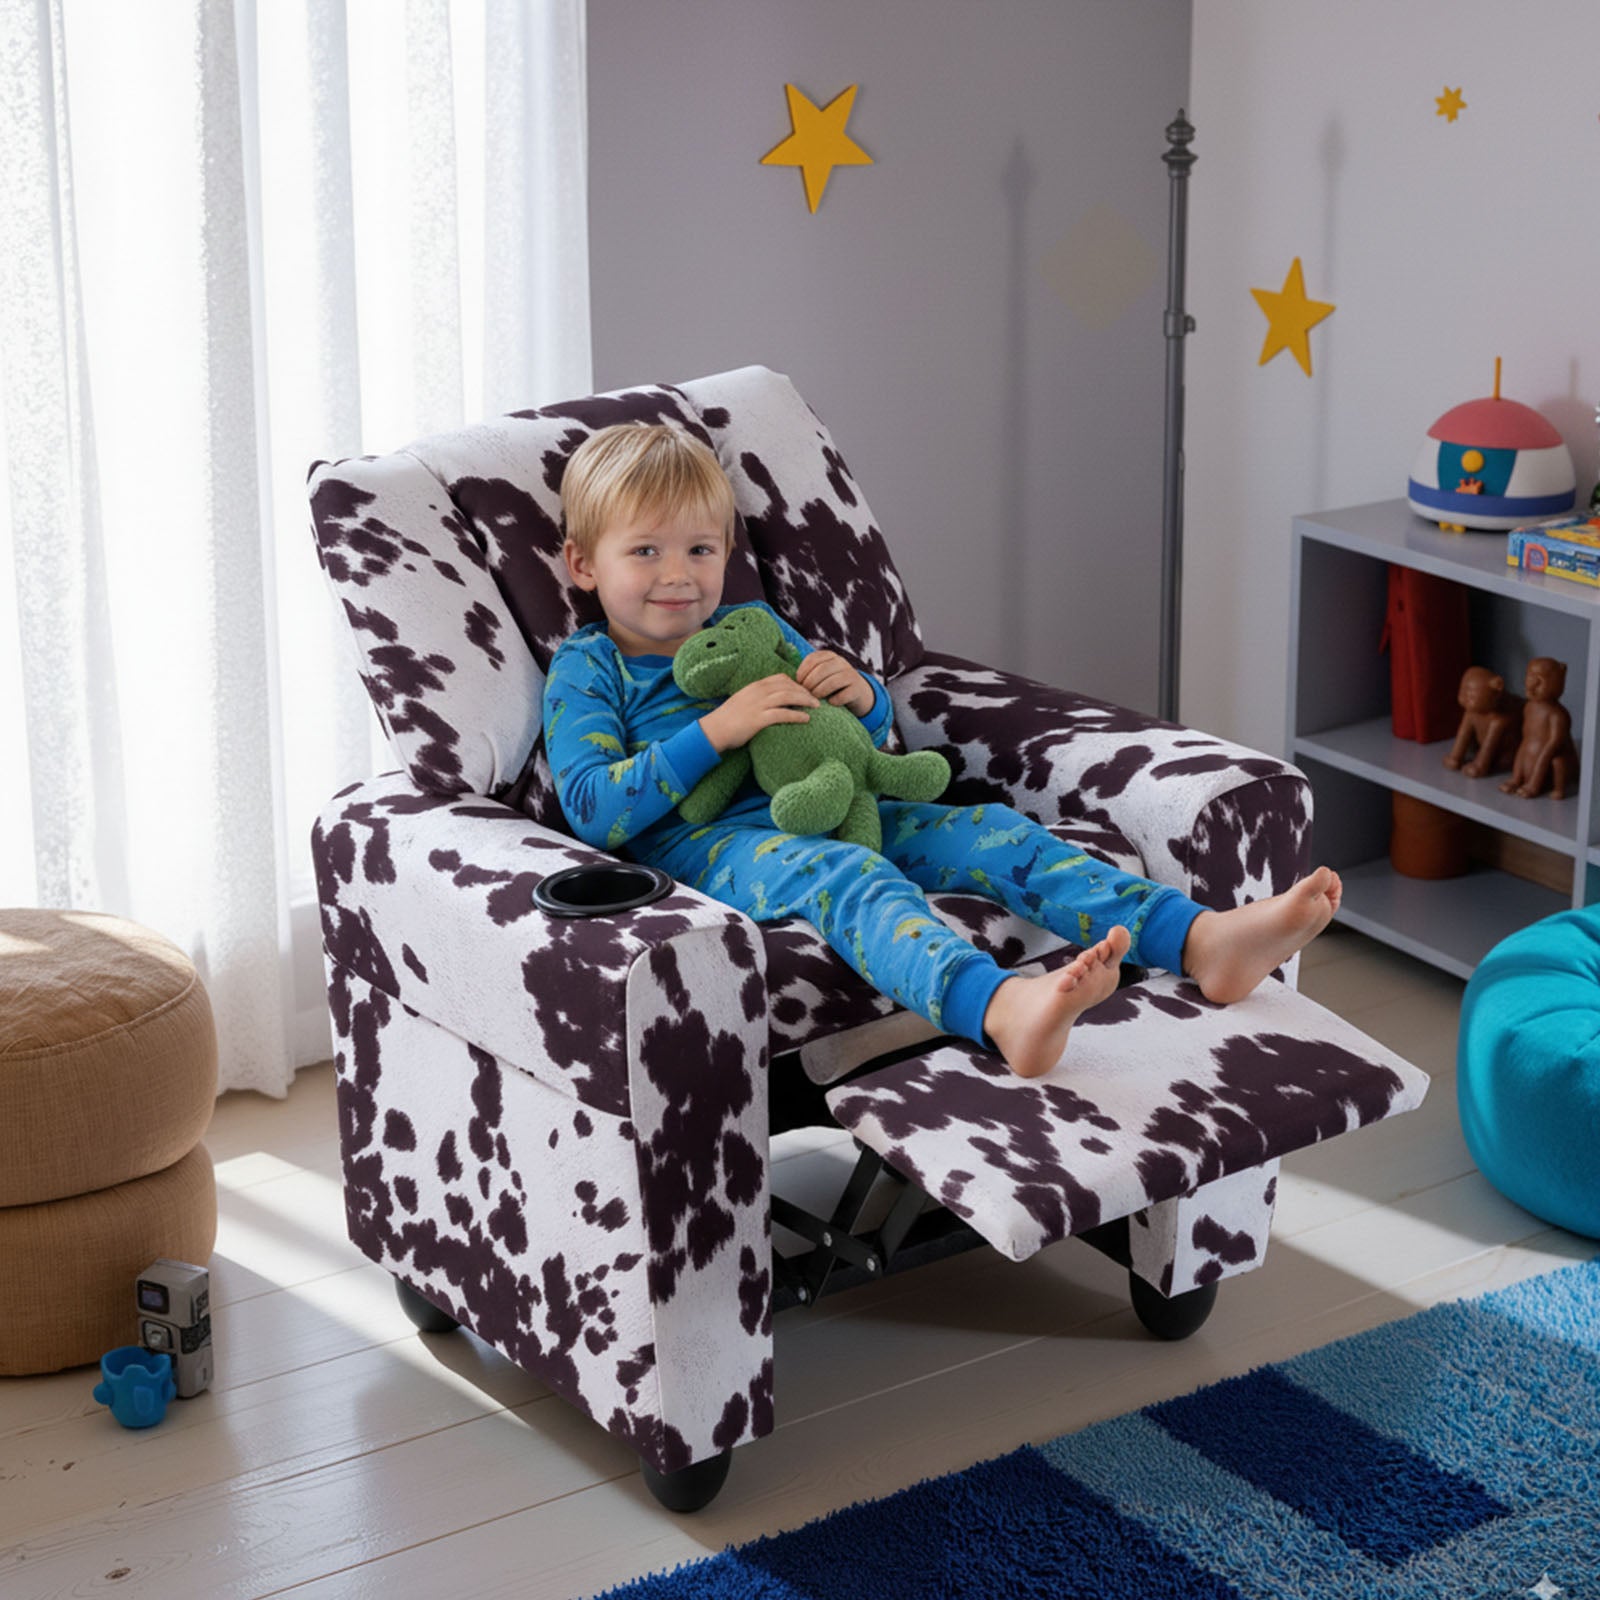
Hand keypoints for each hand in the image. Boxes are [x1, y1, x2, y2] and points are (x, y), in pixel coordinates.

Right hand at [699, 673, 819, 752]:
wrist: (713, 730)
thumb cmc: (728, 719)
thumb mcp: (743, 701)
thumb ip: (757, 698)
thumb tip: (771, 702)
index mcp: (755, 686)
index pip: (781, 678)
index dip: (796, 683)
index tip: (806, 691)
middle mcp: (758, 692)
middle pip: (788, 686)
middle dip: (805, 691)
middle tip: (816, 698)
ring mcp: (758, 705)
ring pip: (788, 697)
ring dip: (805, 700)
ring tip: (816, 706)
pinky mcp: (758, 719)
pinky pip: (782, 714)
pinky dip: (796, 715)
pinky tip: (806, 719)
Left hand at [796, 650, 872, 716]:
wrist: (857, 693)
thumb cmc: (830, 684)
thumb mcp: (821, 674)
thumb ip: (808, 673)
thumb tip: (787, 681)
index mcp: (829, 656)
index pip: (813, 659)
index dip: (802, 672)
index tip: (797, 683)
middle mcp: (841, 662)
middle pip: (822, 670)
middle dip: (810, 683)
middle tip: (804, 694)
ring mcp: (851, 675)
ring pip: (832, 682)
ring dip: (820, 692)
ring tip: (814, 699)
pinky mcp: (857, 689)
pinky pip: (843, 695)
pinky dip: (834, 700)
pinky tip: (829, 703)